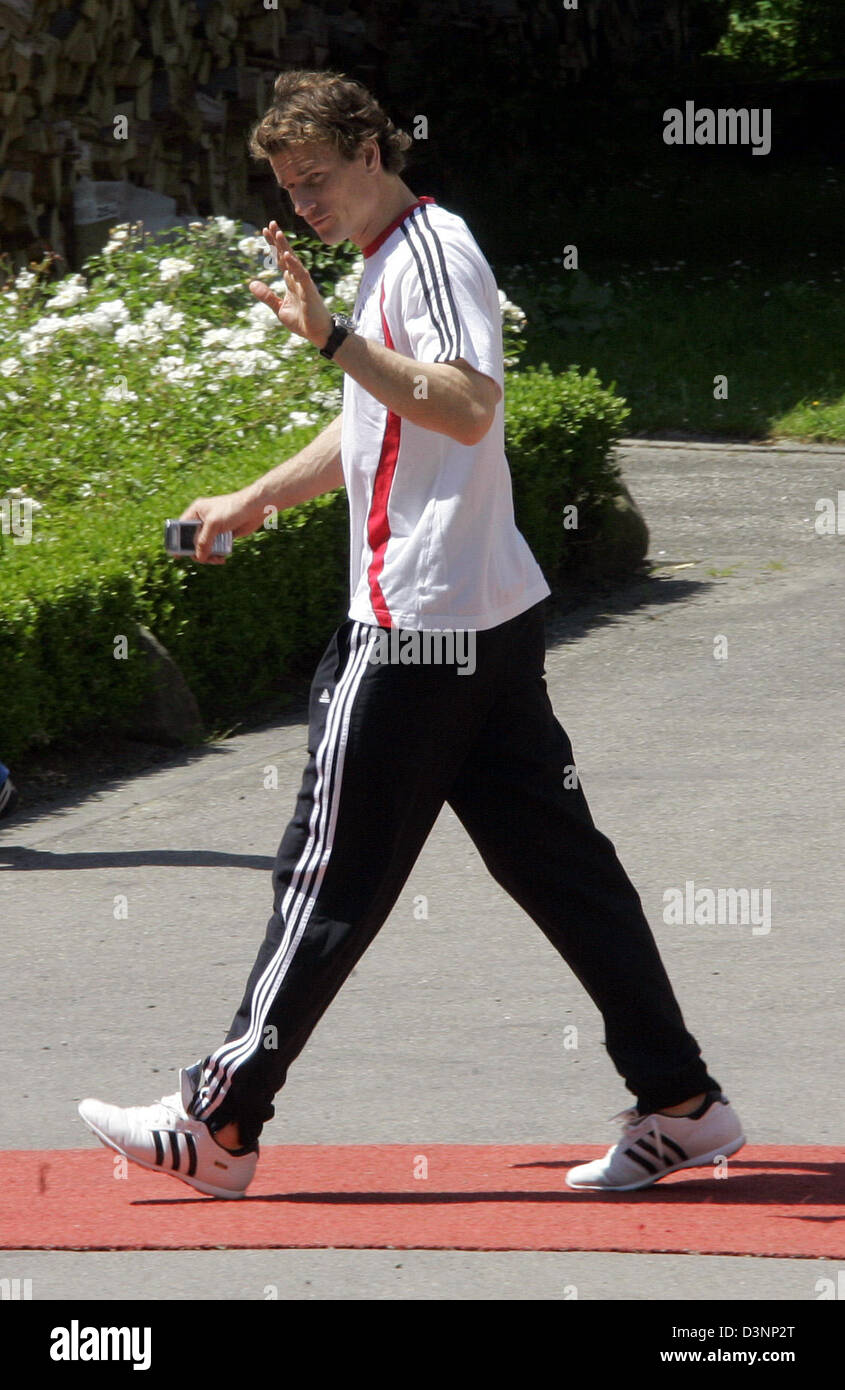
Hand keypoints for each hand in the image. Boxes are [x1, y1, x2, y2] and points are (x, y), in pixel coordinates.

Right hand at [179, 492, 262, 563]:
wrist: (255, 507)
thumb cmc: (233, 509)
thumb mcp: (214, 524)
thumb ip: (204, 541)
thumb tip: (199, 557)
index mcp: (196, 512)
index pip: (181, 528)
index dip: (177, 541)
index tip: (177, 555)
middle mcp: (202, 520)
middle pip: (193, 541)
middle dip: (197, 552)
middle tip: (203, 559)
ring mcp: (213, 529)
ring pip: (205, 547)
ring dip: (209, 556)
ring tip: (218, 559)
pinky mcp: (223, 535)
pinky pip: (215, 548)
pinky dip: (217, 554)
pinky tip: (222, 557)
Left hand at [249, 221, 332, 347]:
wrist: (319, 334)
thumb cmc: (302, 322)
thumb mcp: (279, 308)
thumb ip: (266, 296)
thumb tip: (251, 283)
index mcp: (290, 282)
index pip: (280, 260)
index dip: (272, 246)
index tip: (264, 232)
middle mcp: (297, 279)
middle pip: (286, 255)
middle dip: (278, 240)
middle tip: (270, 224)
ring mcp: (304, 283)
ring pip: (293, 261)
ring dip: (285, 247)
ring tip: (277, 232)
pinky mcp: (309, 291)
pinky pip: (301, 275)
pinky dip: (294, 265)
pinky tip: (287, 255)